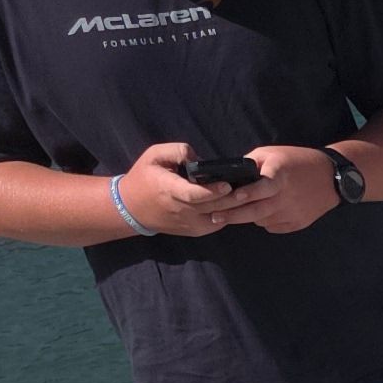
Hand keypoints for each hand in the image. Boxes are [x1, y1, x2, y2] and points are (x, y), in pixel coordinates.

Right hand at [117, 141, 256, 237]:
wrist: (133, 208)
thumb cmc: (144, 177)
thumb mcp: (154, 155)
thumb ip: (177, 151)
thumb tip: (200, 158)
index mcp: (169, 191)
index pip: (196, 195)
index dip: (213, 191)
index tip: (227, 184)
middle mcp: (182, 211)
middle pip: (214, 207)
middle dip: (233, 199)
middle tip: (249, 188)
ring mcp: (191, 224)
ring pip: (219, 218)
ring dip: (234, 208)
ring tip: (248, 194)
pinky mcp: (196, 231)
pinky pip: (218, 222)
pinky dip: (228, 213)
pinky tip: (237, 202)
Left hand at [237, 145, 351, 235]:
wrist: (331, 178)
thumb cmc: (297, 161)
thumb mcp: (272, 153)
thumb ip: (250, 164)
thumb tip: (231, 176)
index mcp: (280, 176)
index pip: (259, 189)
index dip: (243, 195)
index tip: (226, 200)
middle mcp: (287, 197)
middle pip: (256, 212)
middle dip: (233, 216)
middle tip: (215, 217)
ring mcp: (293, 213)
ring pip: (262, 220)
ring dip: (248, 217)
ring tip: (237, 212)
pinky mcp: (299, 223)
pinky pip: (274, 226)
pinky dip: (264, 221)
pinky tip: (263, 212)